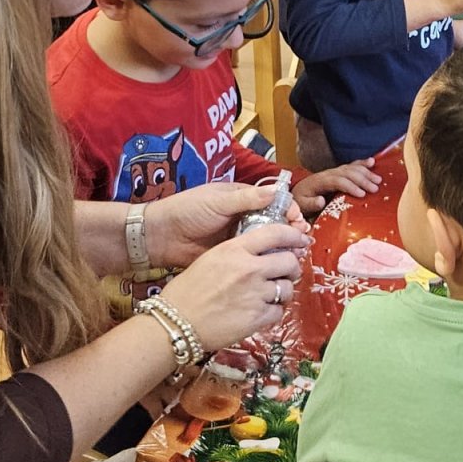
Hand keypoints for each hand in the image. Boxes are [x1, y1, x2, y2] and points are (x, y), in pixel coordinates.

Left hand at [146, 181, 309, 267]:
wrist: (160, 236)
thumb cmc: (187, 210)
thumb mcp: (217, 202)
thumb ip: (246, 199)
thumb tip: (277, 191)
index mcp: (241, 199)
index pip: (272, 202)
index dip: (288, 211)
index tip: (298, 222)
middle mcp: (243, 217)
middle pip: (273, 224)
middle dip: (289, 232)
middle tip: (302, 243)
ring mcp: (238, 239)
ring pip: (265, 243)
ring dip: (280, 249)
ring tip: (294, 258)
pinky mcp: (231, 257)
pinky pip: (253, 259)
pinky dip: (265, 263)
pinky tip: (276, 270)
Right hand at [157, 222, 309, 352]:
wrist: (175, 322)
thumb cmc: (188, 290)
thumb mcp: (212, 258)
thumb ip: (239, 251)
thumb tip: (265, 251)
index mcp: (235, 249)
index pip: (275, 233)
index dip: (293, 235)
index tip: (300, 239)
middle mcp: (248, 269)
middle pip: (289, 261)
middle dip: (291, 267)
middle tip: (285, 272)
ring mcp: (254, 294)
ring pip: (287, 288)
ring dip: (283, 291)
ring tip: (270, 295)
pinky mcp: (256, 318)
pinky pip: (279, 312)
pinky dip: (273, 312)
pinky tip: (261, 311)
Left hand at [292, 159, 381, 212]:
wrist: (297, 192)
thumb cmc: (301, 200)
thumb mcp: (302, 204)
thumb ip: (311, 203)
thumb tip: (321, 200)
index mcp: (320, 181)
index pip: (338, 181)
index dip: (350, 186)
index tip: (362, 194)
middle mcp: (329, 173)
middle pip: (348, 173)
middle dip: (362, 179)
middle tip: (375, 188)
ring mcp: (334, 171)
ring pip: (351, 168)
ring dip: (366, 173)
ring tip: (378, 180)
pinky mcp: (338, 172)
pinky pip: (351, 165)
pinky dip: (362, 163)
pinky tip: (372, 162)